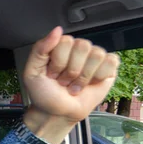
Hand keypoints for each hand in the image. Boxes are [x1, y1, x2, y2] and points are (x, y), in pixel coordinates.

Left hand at [21, 26, 119, 143]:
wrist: (56, 113)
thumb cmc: (44, 93)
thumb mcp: (31, 72)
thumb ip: (40, 49)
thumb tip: (57, 30)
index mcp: (59, 46)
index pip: (66, 41)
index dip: (58, 62)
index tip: (51, 75)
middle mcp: (77, 49)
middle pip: (83, 46)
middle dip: (71, 70)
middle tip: (64, 81)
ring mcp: (93, 58)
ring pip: (96, 55)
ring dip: (83, 77)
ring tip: (74, 84)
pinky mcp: (107, 68)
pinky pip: (111, 61)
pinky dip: (99, 77)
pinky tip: (90, 84)